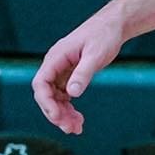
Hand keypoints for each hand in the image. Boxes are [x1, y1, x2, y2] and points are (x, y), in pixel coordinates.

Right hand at [31, 14, 123, 134]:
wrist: (113, 26)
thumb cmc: (104, 35)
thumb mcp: (95, 54)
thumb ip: (83, 73)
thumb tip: (72, 93)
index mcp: (56, 57)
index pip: (40, 83)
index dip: (45, 102)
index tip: (57, 117)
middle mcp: (55, 64)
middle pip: (46, 94)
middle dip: (55, 112)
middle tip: (70, 128)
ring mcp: (62, 70)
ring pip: (55, 98)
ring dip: (63, 114)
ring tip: (77, 128)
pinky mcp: (70, 75)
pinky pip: (65, 96)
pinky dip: (69, 109)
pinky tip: (79, 119)